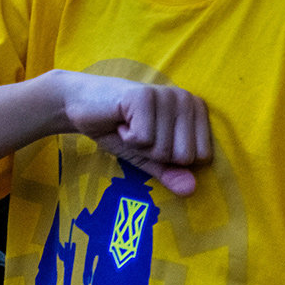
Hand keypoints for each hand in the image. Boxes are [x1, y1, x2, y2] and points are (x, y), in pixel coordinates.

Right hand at [58, 71, 210, 194]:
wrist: (82, 105)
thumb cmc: (121, 129)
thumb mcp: (149, 156)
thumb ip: (171, 172)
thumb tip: (190, 190)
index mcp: (196, 110)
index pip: (202, 157)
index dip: (171, 158)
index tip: (152, 139)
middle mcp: (186, 98)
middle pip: (184, 156)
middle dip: (155, 153)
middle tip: (139, 133)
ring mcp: (166, 94)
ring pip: (163, 149)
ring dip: (138, 145)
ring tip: (129, 126)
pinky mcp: (144, 95)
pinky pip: (144, 139)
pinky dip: (126, 137)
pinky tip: (120, 121)